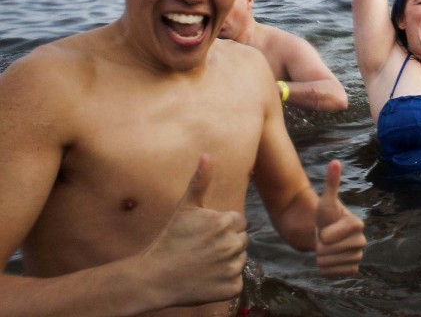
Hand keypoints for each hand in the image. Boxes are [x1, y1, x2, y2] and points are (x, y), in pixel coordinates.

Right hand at [141, 155, 247, 305]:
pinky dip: (224, 282)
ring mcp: (233, 268)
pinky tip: (206, 278)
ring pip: (240, 261)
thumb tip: (206, 155)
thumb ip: (200, 181)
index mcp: (227, 222)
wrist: (155, 277)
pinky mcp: (231, 288)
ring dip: (227, 262)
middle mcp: (233, 244)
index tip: (205, 235)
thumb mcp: (185, 208)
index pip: (238, 222)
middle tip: (203, 249)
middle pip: (241, 241)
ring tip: (203, 263)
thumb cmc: (170, 239)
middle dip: (226, 244)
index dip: (222, 228)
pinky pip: (236, 282)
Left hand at [314, 160, 365, 275]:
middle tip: (325, 238)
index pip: (333, 235)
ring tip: (327, 248)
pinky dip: (327, 268)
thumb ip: (331, 182)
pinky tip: (330, 258)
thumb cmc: (326, 216)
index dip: (325, 233)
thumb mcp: (326, 200)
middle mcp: (362, 241)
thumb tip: (335, 162)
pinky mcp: (353, 269)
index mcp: (357, 224)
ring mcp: (359, 256)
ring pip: (331, 263)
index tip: (324, 230)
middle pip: (331, 251)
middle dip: (321, 246)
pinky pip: (334, 273)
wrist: (326, 234)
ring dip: (322, 257)